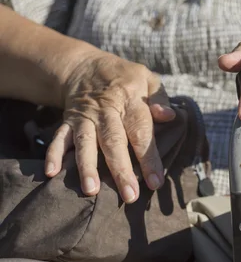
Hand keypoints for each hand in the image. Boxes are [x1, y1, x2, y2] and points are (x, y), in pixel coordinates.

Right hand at [45, 51, 175, 202]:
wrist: (85, 66)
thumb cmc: (125, 78)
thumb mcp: (148, 78)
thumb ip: (160, 98)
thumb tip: (169, 116)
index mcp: (130, 99)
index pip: (141, 130)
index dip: (148, 157)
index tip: (155, 181)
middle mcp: (106, 110)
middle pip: (113, 141)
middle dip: (121, 170)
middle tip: (129, 196)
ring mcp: (84, 117)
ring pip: (85, 143)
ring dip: (87, 167)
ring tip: (91, 191)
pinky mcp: (67, 121)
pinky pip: (59, 138)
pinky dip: (54, 154)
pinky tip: (50, 172)